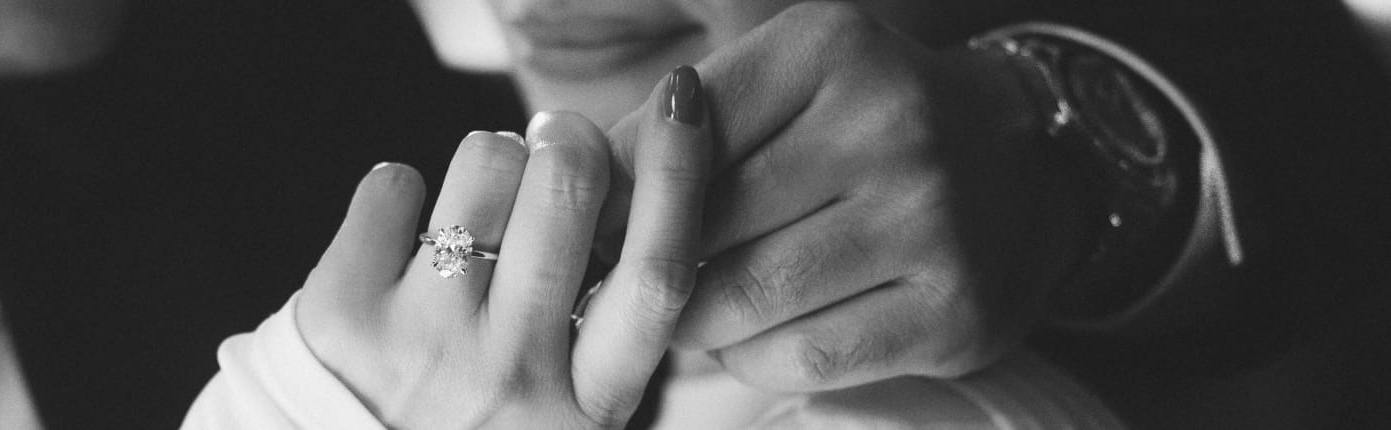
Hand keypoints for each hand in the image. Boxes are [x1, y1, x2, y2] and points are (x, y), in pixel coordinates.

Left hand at [293, 67, 710, 427]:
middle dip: (568, 140)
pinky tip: (401, 240)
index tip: (681, 106)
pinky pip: (396, 183)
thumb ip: (604, 320)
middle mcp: (512, 375)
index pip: (655, 274)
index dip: (675, 176)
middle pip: (568, 193)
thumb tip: (616, 178)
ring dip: (490, 161)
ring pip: (488, 165)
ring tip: (477, 208)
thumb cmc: (472, 426)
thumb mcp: (566, 405)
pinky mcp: (345, 314)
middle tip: (557, 143)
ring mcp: (425, 344)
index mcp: (588, 403)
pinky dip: (401, 191)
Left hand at [602, 2, 1088, 390]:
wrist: (1026, 168)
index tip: (592, 226)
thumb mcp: (792, 80)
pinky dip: (750, 357)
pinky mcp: (952, 312)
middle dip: (646, 264)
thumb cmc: (872, 121)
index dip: (619, 190)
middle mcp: (889, 125)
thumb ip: (689, 120)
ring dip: (692, 319)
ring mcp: (929, 222)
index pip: (679, 132)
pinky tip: (748, 338)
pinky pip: (801, 355)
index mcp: (831, 48)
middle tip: (620, 283)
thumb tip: (573, 176)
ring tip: (684, 310)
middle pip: (704, 223)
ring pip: (744, 298)